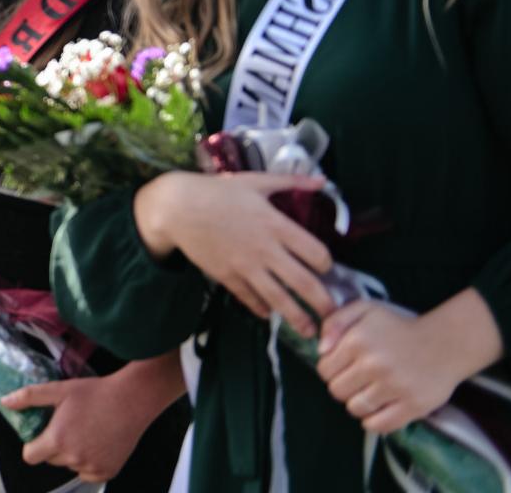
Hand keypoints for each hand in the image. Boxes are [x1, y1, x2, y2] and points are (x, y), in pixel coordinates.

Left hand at [10, 364, 170, 480]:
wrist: (132, 400)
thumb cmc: (95, 393)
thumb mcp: (59, 389)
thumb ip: (30, 397)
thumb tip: (5, 402)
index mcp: (58, 440)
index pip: (30, 456)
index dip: (33, 444)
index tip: (42, 432)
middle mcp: (73, 458)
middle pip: (51, 460)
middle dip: (54, 445)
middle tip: (67, 425)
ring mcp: (91, 468)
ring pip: (69, 466)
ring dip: (72, 454)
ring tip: (85, 431)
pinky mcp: (107, 472)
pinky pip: (88, 473)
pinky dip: (89, 462)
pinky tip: (97, 442)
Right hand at [134, 170, 334, 336]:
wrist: (177, 207)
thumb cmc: (218, 191)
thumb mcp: (256, 181)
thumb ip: (291, 181)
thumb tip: (323, 180)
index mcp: (276, 224)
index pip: (316, 253)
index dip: (327, 264)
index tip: (327, 269)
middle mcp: (266, 249)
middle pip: (304, 283)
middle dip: (323, 304)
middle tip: (333, 315)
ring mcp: (246, 266)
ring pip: (280, 300)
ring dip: (298, 318)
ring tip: (310, 331)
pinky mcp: (227, 276)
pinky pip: (251, 299)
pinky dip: (262, 309)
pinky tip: (269, 313)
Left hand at [316, 299, 474, 433]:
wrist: (445, 343)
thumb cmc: (399, 326)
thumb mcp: (364, 309)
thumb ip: (335, 322)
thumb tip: (320, 350)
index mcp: (357, 341)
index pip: (324, 370)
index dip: (330, 370)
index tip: (343, 367)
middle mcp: (373, 365)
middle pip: (337, 391)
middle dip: (342, 387)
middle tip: (356, 381)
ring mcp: (394, 387)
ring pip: (355, 409)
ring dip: (357, 404)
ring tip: (368, 393)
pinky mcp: (413, 406)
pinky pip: (379, 425)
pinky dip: (373, 422)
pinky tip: (378, 409)